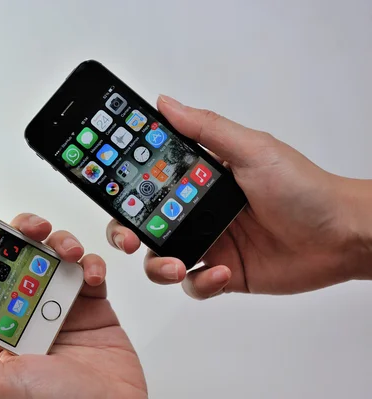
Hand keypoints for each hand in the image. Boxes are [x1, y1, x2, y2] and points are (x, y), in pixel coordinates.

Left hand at [0, 213, 147, 398]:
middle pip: (20, 261)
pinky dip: (92, 263)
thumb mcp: (2, 384)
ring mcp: (59, 305)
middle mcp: (27, 314)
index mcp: (0, 331)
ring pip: (54, 258)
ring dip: (61, 243)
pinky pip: (88, 270)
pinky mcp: (90, 304)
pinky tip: (91, 273)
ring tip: (68, 250)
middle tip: (31, 228)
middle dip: (24, 236)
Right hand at [107, 95, 371, 298]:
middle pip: (143, 223)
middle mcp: (197, 211)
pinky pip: (193, 283)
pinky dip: (200, 282)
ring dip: (157, 264)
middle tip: (126, 236)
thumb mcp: (252, 150)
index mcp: (198, 179)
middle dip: (125, 231)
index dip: (124, 186)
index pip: (149, 180)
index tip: (108, 189)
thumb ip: (205, 129)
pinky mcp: (222, 273)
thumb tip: (166, 103)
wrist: (342, 236)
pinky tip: (221, 272)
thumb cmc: (303, 188)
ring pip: (159, 258)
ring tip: (174, 263)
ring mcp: (208, 242)